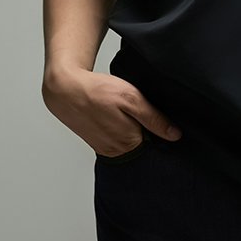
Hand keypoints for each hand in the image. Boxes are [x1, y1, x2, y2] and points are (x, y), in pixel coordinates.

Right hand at [42, 67, 181, 156]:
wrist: (65, 89)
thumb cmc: (96, 91)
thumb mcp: (131, 98)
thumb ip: (154, 118)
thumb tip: (175, 136)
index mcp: (128, 144)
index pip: (156, 146)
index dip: (163, 132)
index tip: (165, 121)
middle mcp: (116, 151)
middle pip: (143, 147)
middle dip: (150, 133)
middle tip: (145, 114)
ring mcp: (105, 148)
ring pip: (130, 143)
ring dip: (135, 131)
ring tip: (131, 114)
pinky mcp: (97, 142)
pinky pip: (117, 141)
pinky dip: (122, 131)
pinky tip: (120, 117)